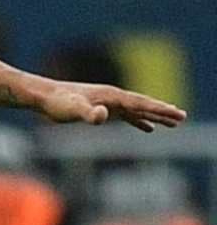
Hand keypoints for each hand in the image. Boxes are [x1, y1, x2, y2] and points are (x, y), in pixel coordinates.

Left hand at [38, 80, 186, 131]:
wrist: (42, 96)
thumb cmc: (57, 103)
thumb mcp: (73, 110)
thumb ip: (89, 113)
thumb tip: (102, 115)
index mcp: (110, 96)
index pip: (141, 103)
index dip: (160, 109)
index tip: (178, 114)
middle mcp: (111, 97)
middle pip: (143, 104)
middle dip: (163, 111)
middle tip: (183, 117)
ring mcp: (106, 102)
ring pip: (137, 110)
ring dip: (155, 116)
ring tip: (173, 123)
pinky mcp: (100, 109)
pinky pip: (126, 115)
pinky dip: (139, 121)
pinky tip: (147, 128)